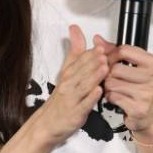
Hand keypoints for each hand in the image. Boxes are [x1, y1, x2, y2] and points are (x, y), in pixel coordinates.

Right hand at [39, 25, 108, 144]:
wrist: (47, 123)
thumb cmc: (61, 97)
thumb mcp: (66, 71)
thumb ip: (74, 50)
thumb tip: (75, 29)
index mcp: (68, 73)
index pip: (79, 60)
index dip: (91, 53)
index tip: (101, 45)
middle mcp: (69, 85)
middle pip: (82, 71)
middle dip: (93, 62)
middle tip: (104, 53)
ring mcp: (71, 99)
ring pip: (83, 86)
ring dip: (94, 76)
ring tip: (104, 68)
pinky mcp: (75, 114)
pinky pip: (84, 105)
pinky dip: (91, 98)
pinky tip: (98, 91)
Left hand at [94, 34, 152, 136]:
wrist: (148, 115)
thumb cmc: (141, 89)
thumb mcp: (132, 66)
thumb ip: (114, 51)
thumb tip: (98, 40)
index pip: (124, 50)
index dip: (111, 55)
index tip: (110, 60)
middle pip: (116, 68)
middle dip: (109, 74)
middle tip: (112, 79)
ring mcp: (147, 93)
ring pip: (112, 83)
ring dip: (108, 87)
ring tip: (115, 89)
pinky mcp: (138, 108)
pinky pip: (113, 96)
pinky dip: (110, 97)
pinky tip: (116, 98)